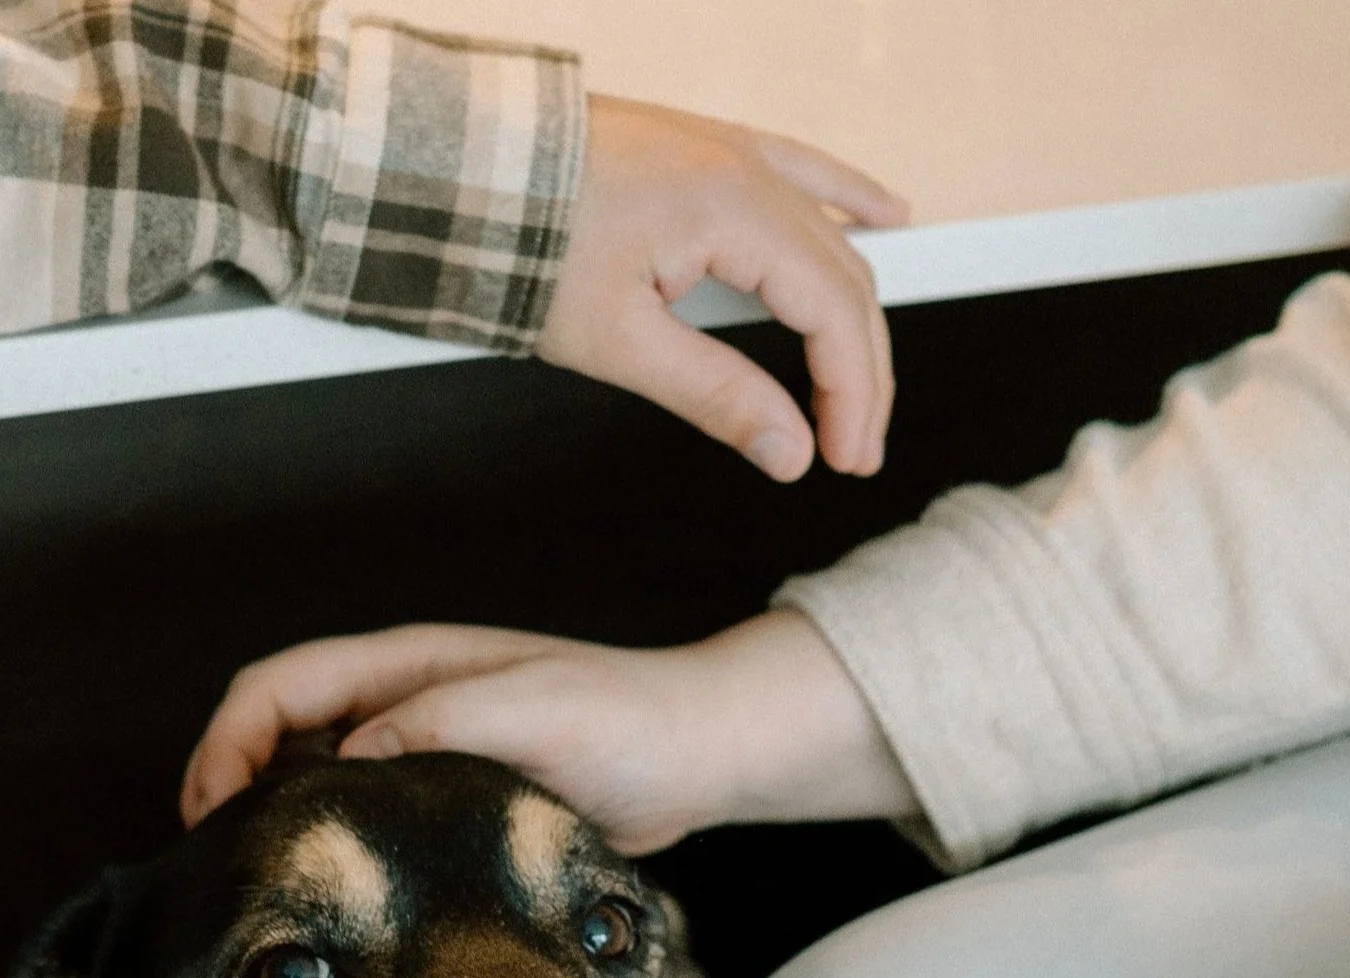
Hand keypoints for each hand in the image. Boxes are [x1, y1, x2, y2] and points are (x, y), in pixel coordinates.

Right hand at [180, 609, 917, 849]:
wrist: (703, 751)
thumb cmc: (627, 719)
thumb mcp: (530, 711)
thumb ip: (435, 724)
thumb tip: (342, 764)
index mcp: (404, 663)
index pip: (275, 685)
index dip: (227, 742)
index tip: (210, 812)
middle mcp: (400, 701)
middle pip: (276, 731)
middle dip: (230, 785)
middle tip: (220, 865)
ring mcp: (421, 750)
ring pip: (312, 777)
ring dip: (275, 821)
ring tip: (260, 886)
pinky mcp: (448, 798)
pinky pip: (365, 817)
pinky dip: (331, 848)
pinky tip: (334, 902)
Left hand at [542, 97, 906, 481]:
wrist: (461, 166)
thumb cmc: (518, 242)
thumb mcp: (615, 341)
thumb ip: (714, 394)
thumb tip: (789, 450)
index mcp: (733, 210)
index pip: (832, 312)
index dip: (852, 394)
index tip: (845, 458)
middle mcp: (745, 169)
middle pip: (843, 278)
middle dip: (861, 371)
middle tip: (855, 447)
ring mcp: (728, 150)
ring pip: (828, 235)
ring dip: (854, 311)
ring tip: (864, 382)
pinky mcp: (703, 148)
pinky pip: (800, 170)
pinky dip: (848, 200)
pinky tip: (889, 218)